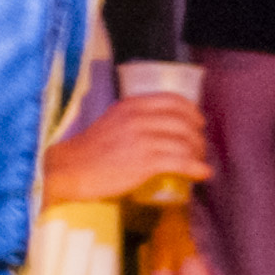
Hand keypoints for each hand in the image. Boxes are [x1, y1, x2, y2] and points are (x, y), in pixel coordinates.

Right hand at [40, 88, 211, 209]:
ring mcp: (143, 139)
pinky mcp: (145, 162)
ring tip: (199, 163)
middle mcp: (139, 118)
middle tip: (199, 148)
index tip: (198, 123)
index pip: (173, 100)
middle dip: (197, 137)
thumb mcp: (112, 121)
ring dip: (198, 154)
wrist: (71, 169)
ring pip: (185, 143)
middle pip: (183, 122)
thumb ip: (133, 119)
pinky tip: (203, 174)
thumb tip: (160, 128)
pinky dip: (197, 168)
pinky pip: (181, 162)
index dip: (192, 111)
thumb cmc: (90, 150)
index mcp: (131, 105)